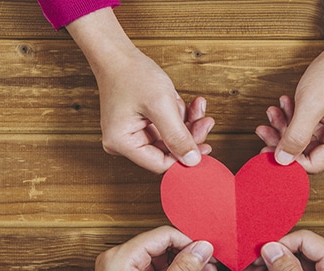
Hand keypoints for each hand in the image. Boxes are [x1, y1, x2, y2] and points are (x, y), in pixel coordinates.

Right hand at [67, 8, 214, 173]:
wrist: (117, 53)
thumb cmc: (132, 74)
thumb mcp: (161, 105)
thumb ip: (178, 136)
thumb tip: (193, 161)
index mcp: (122, 143)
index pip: (160, 164)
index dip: (184, 157)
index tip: (206, 146)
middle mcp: (124, 143)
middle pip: (167, 152)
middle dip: (189, 135)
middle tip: (206, 120)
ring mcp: (131, 134)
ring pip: (170, 139)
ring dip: (186, 123)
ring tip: (196, 106)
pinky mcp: (139, 125)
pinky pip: (165, 128)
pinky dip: (178, 117)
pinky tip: (188, 104)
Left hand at [255, 20, 323, 173]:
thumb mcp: (310, 105)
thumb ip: (295, 136)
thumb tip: (282, 160)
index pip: (313, 164)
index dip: (288, 159)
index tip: (266, 149)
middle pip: (308, 152)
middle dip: (283, 139)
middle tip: (263, 129)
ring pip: (305, 140)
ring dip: (286, 126)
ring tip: (273, 112)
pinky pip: (309, 128)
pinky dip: (294, 118)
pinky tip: (285, 106)